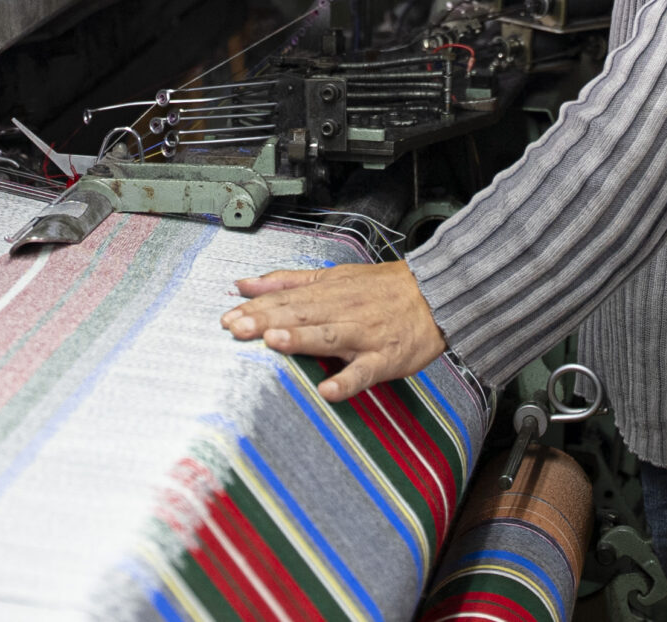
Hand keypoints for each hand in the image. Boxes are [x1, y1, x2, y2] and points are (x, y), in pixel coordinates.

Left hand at [221, 260, 447, 401]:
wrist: (437, 294)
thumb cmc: (383, 288)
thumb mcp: (334, 276)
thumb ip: (289, 281)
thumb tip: (246, 283)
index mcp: (330, 292)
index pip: (287, 299)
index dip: (257, 308)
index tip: (228, 317)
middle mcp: (344, 311)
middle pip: (301, 315)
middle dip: (267, 321)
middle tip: (237, 328)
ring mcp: (365, 335)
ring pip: (329, 336)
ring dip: (301, 339)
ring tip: (274, 342)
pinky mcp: (385, 358)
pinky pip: (364, 371)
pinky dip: (348, 379)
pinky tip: (329, 389)